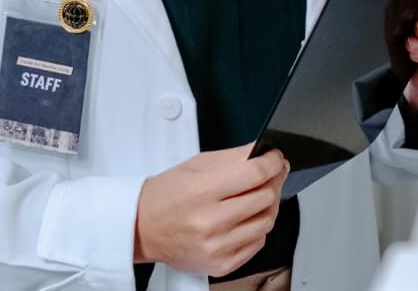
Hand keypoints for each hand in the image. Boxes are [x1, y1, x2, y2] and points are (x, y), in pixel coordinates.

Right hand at [133, 144, 287, 276]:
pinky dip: (257, 228)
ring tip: (258, 195)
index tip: (275, 159)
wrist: (141, 228)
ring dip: (269, 205)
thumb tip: (265, 152)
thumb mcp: (197, 165)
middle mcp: (210, 222)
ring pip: (266, 222)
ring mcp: (216, 247)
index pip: (255, 174)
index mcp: (202, 191)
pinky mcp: (220, 265)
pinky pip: (257, 244)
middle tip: (270, 174)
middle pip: (266, 198)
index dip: (273, 162)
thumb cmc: (167, 195)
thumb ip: (235, 156)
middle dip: (273, 181)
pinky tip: (246, 218)